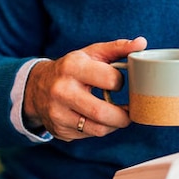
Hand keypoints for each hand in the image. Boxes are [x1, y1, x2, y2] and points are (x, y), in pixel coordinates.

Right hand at [23, 36, 145, 139]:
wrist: (36, 87)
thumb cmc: (71, 69)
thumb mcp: (90, 54)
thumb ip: (117, 48)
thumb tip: (141, 43)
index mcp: (72, 67)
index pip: (109, 79)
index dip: (119, 82)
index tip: (117, 82)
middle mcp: (62, 90)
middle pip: (102, 112)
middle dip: (123, 116)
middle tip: (129, 112)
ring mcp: (58, 112)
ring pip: (98, 129)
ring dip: (113, 125)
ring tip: (116, 117)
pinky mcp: (59, 130)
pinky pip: (88, 136)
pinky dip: (98, 129)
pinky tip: (97, 120)